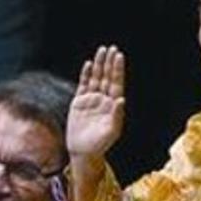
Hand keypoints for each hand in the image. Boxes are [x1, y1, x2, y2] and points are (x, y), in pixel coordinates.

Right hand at [67, 45, 125, 159]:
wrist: (83, 151)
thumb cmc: (100, 144)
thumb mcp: (111, 132)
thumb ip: (116, 115)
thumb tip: (121, 99)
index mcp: (113, 105)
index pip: (116, 83)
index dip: (117, 69)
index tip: (119, 56)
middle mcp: (103, 99)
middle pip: (107, 77)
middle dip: (109, 63)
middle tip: (111, 48)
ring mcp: (91, 100)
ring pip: (96, 78)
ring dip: (98, 65)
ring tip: (101, 51)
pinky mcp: (79, 102)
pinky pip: (83, 85)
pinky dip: (86, 75)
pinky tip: (88, 65)